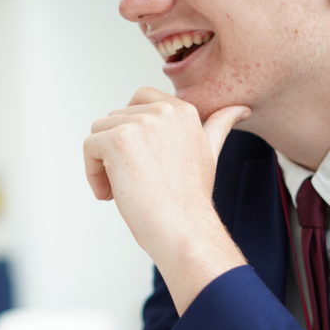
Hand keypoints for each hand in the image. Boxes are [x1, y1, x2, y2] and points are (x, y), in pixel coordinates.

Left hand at [83, 88, 248, 310]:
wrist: (183, 229)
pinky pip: (89, 147)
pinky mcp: (118, 140)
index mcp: (181, 109)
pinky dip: (92, 173)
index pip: (137, 101)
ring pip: (98, 132)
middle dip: (116, 152)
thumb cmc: (190, 199)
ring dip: (103, 164)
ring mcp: (140, 123)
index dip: (132, 133)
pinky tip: (111, 194)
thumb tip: (240, 109)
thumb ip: (218, 125)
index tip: (145, 163)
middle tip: (135, 182)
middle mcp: (162, 110)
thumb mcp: (209, 152)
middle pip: (114, 119)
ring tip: (124, 189)